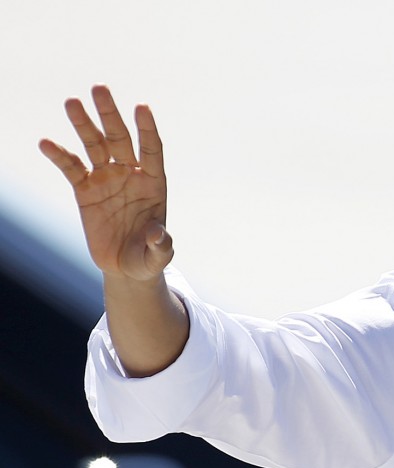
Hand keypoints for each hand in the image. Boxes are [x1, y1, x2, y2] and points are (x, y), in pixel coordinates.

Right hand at [39, 85, 170, 281]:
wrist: (125, 267)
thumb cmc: (147, 257)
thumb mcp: (157, 255)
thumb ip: (161, 245)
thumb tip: (157, 235)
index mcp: (153, 182)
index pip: (151, 149)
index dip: (147, 129)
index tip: (142, 107)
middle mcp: (130, 174)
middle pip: (120, 138)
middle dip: (110, 114)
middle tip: (99, 88)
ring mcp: (106, 179)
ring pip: (93, 145)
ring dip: (83, 124)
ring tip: (71, 102)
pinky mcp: (85, 190)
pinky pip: (71, 168)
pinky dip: (59, 155)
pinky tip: (47, 143)